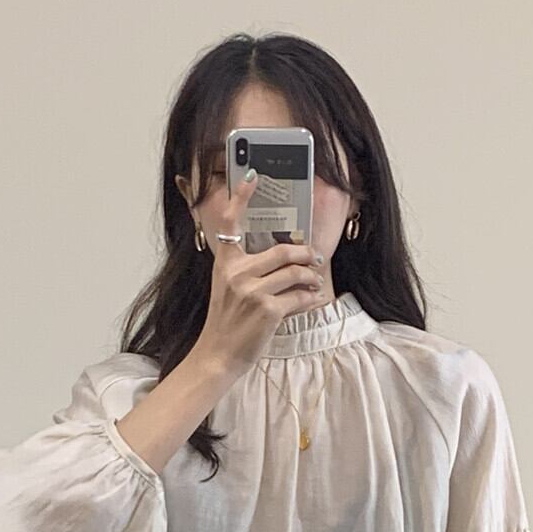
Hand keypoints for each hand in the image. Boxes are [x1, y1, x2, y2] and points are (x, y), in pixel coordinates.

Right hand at [194, 167, 327, 376]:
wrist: (217, 355)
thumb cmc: (225, 323)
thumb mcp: (226, 289)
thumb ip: (245, 270)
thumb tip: (280, 258)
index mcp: (225, 264)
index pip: (230, 223)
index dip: (241, 197)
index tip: (252, 176)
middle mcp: (237, 273)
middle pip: (282, 250)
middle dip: (305, 254)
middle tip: (315, 258)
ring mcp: (253, 292)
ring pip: (295, 272)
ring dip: (311, 277)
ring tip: (315, 281)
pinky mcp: (268, 311)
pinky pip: (299, 297)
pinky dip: (310, 298)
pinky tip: (313, 299)